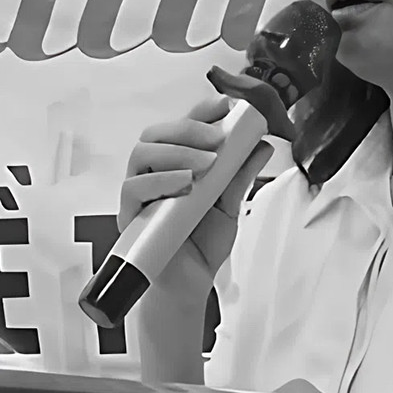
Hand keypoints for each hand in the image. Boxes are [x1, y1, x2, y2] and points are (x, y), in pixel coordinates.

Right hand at [118, 94, 275, 303]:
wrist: (188, 287)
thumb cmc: (201, 246)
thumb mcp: (229, 207)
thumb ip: (240, 176)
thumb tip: (262, 145)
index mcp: (175, 165)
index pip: (180, 128)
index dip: (199, 112)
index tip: (224, 106)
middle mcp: (153, 174)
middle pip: (156, 134)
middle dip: (187, 129)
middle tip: (217, 139)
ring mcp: (139, 193)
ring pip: (142, 154)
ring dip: (176, 152)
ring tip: (207, 164)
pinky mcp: (129, 215)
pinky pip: (133, 188)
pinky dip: (158, 180)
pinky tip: (184, 183)